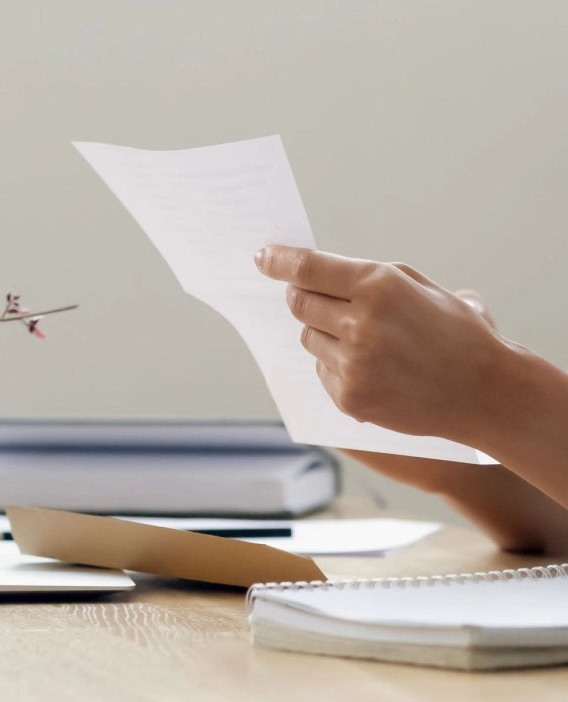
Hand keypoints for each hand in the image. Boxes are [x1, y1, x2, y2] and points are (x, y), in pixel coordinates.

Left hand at [254, 245, 510, 442]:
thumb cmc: (453, 332)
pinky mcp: (348, 398)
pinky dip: (335, 364)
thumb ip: (364, 277)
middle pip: (298, 304)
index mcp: (377, 286)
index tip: (262, 257)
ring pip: (308, 338)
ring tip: (361, 338)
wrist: (483, 391)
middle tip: (309, 295)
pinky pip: (321, 370)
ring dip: (322, 332)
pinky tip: (369, 366)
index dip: (279, 261)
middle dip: (300, 296)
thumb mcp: (417, 286)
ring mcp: (353, 364)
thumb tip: (312, 273)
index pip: (308, 269)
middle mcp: (360, 324)